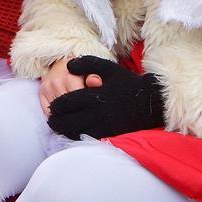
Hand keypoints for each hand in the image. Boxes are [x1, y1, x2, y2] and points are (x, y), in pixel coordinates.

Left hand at [47, 56, 164, 139]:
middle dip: (57, 121)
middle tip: (51, 119)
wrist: (149, 102)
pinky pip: (89, 137)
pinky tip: (74, 133)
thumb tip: (68, 65)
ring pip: (77, 131)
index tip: (52, 106)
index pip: (68, 102)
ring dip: (65, 130)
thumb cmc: (127, 83)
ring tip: (59, 127)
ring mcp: (103, 125)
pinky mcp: (109, 133)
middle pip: (69, 120)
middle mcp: (97, 112)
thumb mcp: (108, 68)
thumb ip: (87, 63)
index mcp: (94, 95)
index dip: (57, 106)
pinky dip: (79, 136)